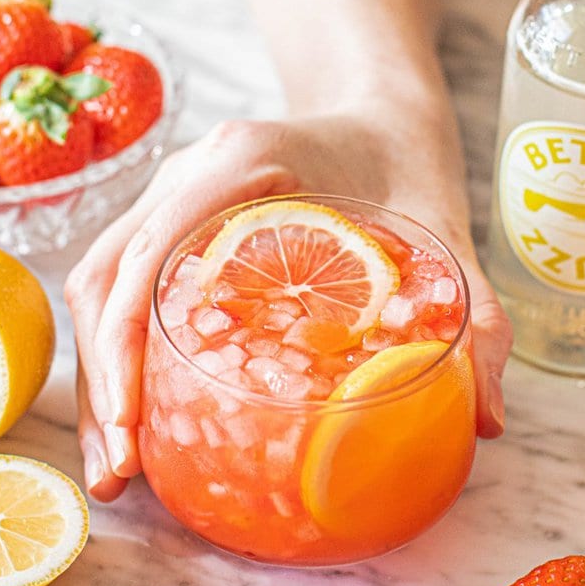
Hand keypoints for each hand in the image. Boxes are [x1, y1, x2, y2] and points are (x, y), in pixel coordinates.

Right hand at [65, 102, 511, 500]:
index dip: (126, 340)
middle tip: (119, 474)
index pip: (151, 249)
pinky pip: (122, 288)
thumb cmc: (405, 160)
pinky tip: (136, 425)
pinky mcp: (169, 223)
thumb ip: (476, 313)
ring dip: (97, 378)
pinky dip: (117, 357)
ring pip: (99, 285)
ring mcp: (169, 196)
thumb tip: (486, 419)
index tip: (132, 423)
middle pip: (104, 276)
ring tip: (116, 471)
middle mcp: (186, 172)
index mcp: (241, 160)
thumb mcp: (445, 229)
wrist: (380, 111)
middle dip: (101, 381)